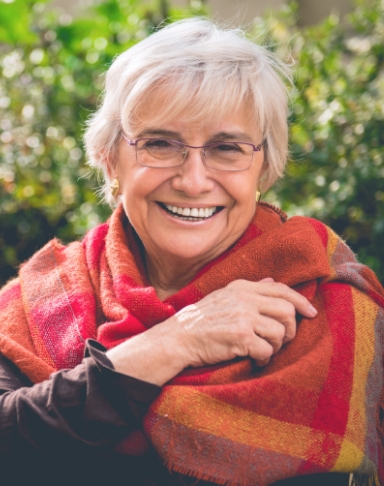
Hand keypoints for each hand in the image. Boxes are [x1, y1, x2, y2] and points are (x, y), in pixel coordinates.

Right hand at [174, 279, 316, 367]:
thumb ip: (250, 290)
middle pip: (287, 311)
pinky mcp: (241, 336)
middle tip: (280, 341)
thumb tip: (272, 281)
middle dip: (290, 330)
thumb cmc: (201, 321)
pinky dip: (264, 359)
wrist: (178, 338)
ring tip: (262, 351)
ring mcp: (243, 316)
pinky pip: (267, 350)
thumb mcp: (223, 297)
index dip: (300, 301)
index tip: (311, 313)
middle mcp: (244, 298)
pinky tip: (254, 360)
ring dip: (275, 347)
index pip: (281, 289)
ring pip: (280, 332)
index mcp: (241, 287)